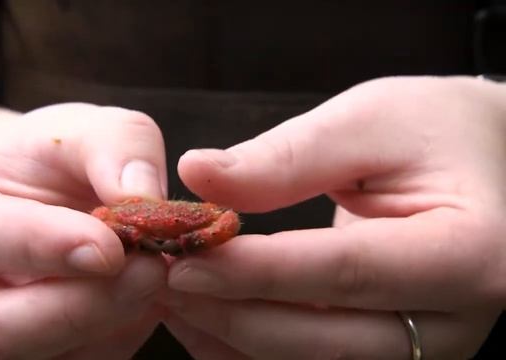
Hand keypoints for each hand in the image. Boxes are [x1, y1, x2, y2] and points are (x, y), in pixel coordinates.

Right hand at [0, 103, 167, 358]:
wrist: (46, 197)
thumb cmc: (50, 160)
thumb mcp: (82, 128)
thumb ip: (113, 146)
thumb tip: (141, 195)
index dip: (43, 246)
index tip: (110, 246)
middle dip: (83, 306)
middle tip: (149, 269)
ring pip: (44, 358)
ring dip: (111, 323)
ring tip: (154, 274)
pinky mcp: (34, 358)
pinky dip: (122, 336)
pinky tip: (144, 296)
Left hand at [162, 76, 505, 358]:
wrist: (482, 164)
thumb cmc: (434, 131)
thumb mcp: (368, 122)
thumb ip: (285, 158)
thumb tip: (197, 175)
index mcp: (469, 252)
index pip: (346, 272)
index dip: (258, 271)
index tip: (184, 260)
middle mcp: (453, 320)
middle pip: (325, 339)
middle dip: (233, 313)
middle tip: (163, 280)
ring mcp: (427, 348)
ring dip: (233, 339)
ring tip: (173, 301)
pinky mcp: (395, 353)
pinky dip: (251, 350)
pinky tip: (205, 323)